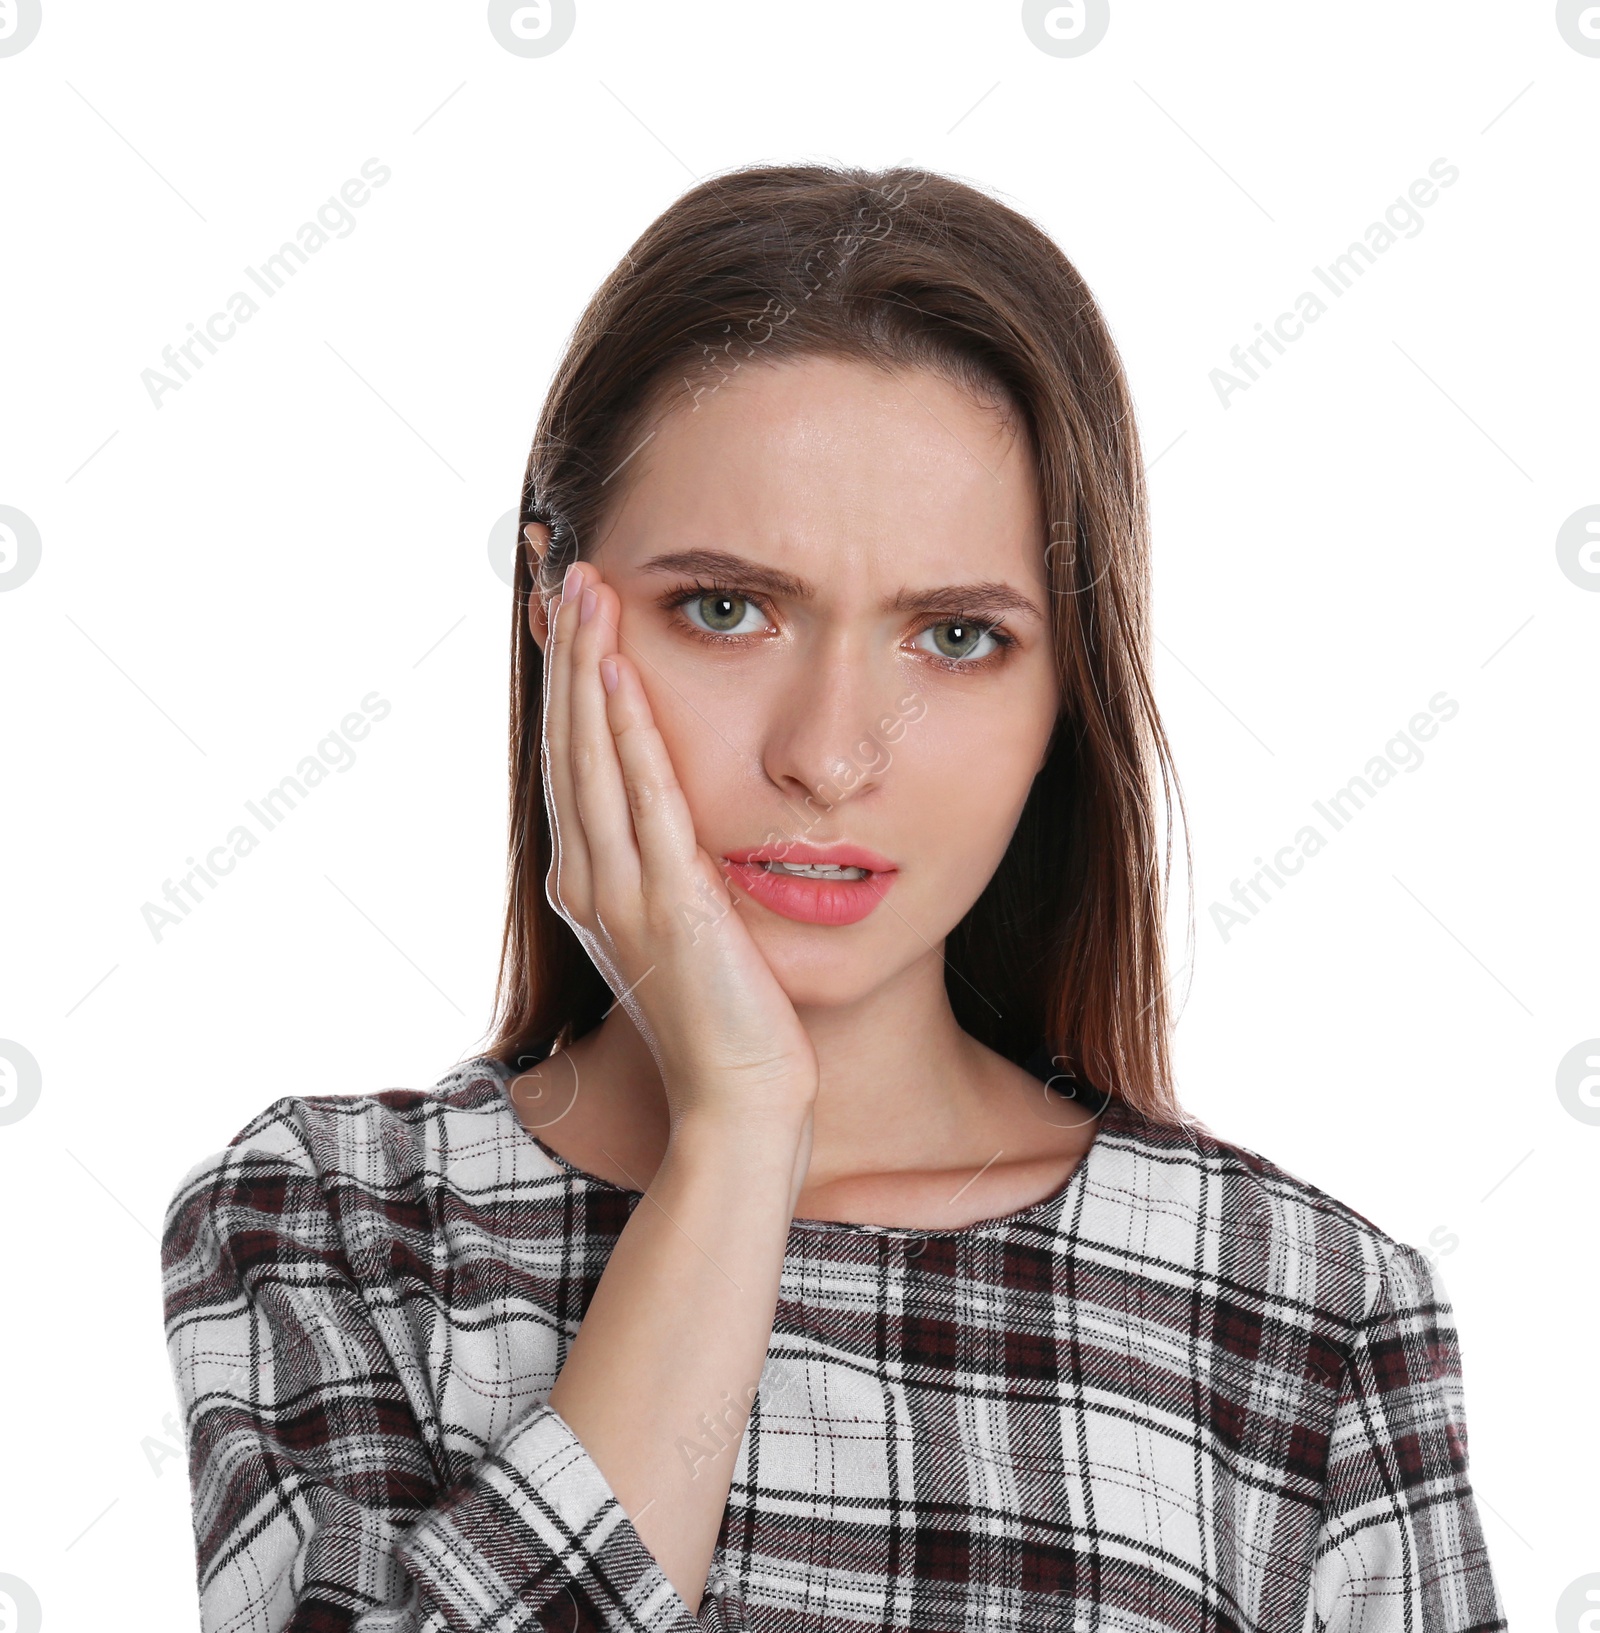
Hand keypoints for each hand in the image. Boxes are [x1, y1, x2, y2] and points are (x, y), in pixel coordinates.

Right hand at [540, 557, 819, 1134]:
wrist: (737, 1099)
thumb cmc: (721, 1016)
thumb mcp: (681, 924)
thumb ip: (665, 863)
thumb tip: (671, 810)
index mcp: (589, 881)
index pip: (570, 757)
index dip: (565, 680)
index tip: (567, 610)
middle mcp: (588, 879)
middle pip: (569, 741)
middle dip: (566, 650)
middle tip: (564, 568)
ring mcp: (621, 891)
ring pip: (592, 756)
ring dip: (588, 668)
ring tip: (585, 590)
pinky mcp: (669, 903)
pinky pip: (644, 799)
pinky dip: (629, 731)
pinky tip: (624, 672)